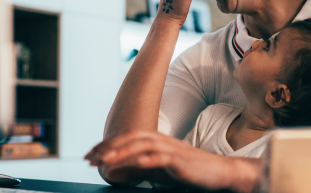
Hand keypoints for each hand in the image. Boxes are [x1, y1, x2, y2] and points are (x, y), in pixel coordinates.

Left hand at [84, 131, 261, 192]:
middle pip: (131, 137)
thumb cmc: (191, 172)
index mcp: (156, 141)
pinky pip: (163, 158)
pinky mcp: (181, 162)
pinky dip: (149, 159)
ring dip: (122, 151)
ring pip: (143, 145)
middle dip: (108, 146)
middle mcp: (162, 141)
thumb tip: (119, 170)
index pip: (127, 138)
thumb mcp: (162, 169)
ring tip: (106, 160)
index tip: (90, 155)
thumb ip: (143, 166)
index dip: (107, 144)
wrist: (220, 173)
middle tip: (90, 158)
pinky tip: (137, 163)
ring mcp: (172, 150)